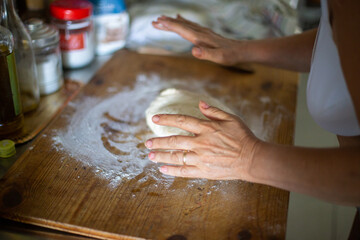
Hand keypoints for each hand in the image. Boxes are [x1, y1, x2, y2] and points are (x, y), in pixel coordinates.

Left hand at [145, 101, 260, 179]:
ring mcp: (201, 158)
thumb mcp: (231, 119)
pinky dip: (172, 171)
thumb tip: (199, 103)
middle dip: (158, 141)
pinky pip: (184, 172)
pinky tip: (162, 169)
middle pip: (174, 141)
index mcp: (207, 128)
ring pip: (176, 157)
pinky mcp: (204, 171)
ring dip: (161, 156)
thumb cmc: (243, 137)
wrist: (252, 159)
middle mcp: (201, 143)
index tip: (154, 119)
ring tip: (150, 155)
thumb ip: (213, 111)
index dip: (167, 119)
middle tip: (147, 142)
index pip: (182, 121)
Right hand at [152, 15, 251, 65]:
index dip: (169, 26)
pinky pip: (191, 25)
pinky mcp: (206, 33)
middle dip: (167, 23)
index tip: (158, 22)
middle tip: (154, 22)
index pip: (182, 30)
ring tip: (162, 19)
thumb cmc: (230, 56)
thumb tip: (193, 50)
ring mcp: (203, 32)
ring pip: (184, 24)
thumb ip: (206, 54)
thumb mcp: (219, 58)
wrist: (241, 50)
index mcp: (200, 38)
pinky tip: (179, 18)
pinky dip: (182, 21)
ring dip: (172, 22)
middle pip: (181, 25)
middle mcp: (201, 33)